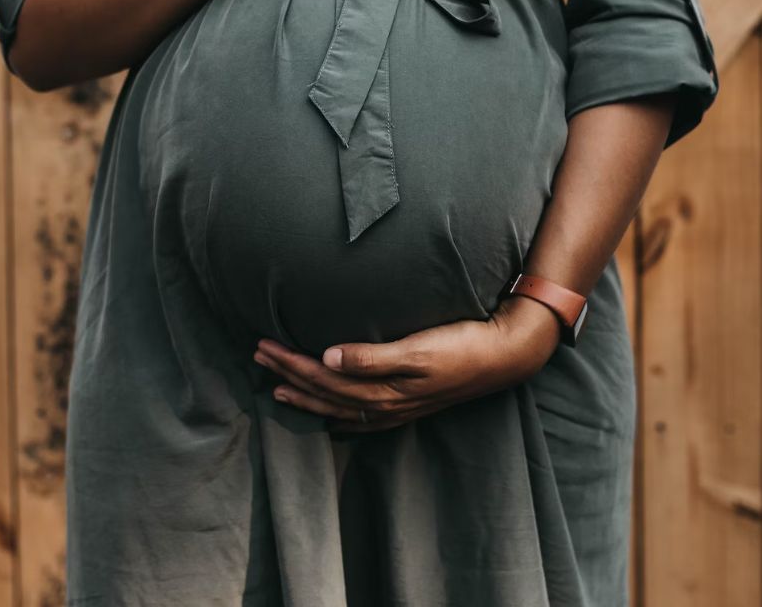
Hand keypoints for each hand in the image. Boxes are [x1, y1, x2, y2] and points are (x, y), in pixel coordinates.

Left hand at [252, 294, 562, 431]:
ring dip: (306, 394)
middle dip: (289, 375)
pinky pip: (361, 416)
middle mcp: (385, 404)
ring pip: (339, 407)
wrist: (503, 356)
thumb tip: (327, 359)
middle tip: (258, 355)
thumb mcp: (418, 348)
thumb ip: (372, 357)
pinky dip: (338, 415)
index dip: (291, 363)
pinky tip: (330, 416)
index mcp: (383, 390)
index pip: (323, 379)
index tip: (264, 345)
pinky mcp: (409, 404)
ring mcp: (398, 408)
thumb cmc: (461, 345)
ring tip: (278, 385)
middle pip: (325, 393)